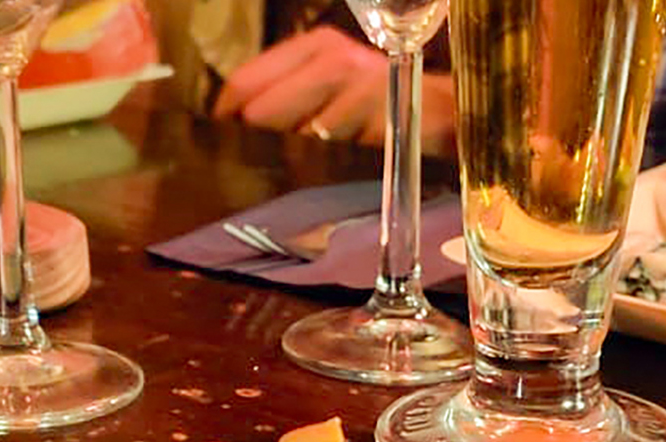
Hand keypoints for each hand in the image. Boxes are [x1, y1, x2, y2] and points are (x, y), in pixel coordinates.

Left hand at [213, 27, 457, 155]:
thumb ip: (287, 93)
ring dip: (296, 162)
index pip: (245, 83)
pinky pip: (336, 160)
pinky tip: (340, 167)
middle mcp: (337, 61)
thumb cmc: (377, 103)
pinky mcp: (383, 124)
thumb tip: (231, 124)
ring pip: (298, 142)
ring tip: (308, 166)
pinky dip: (331, 171)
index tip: (221, 145)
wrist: (445, 111)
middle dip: (256, 145)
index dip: (226, 120)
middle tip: (255, 166)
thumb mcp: (331, 82)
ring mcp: (361, 92)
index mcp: (316, 46)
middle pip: (263, 115)